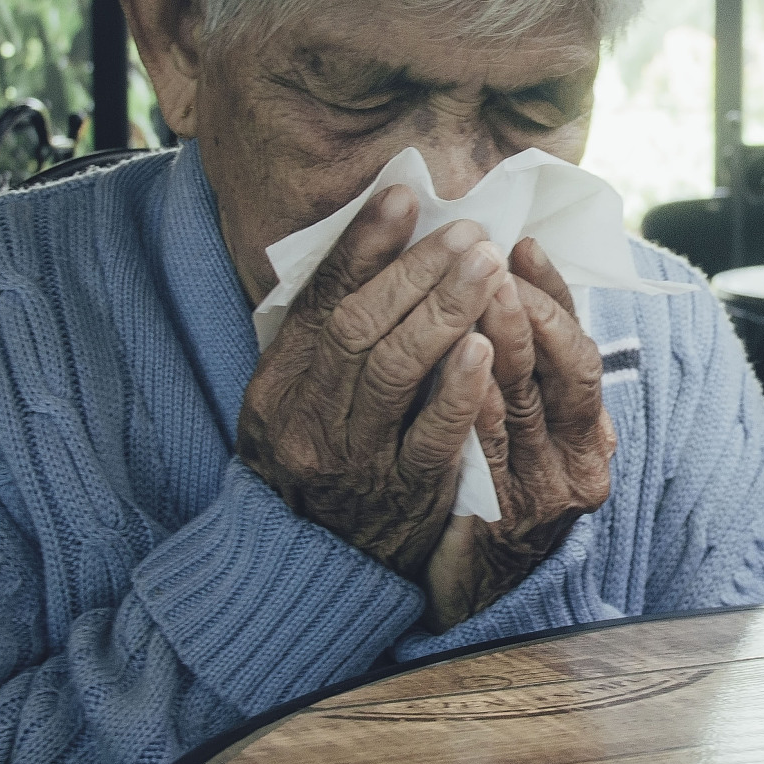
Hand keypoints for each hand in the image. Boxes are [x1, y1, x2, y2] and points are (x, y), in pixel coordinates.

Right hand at [237, 186, 509, 578]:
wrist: (314, 567)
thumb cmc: (321, 461)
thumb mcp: (298, 399)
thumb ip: (325, 337)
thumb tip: (376, 247)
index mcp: (277, 386)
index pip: (319, 301)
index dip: (362, 245)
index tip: (404, 196)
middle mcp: (305, 420)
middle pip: (360, 327)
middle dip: (416, 271)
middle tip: (468, 232)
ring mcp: (352, 459)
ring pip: (395, 370)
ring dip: (445, 309)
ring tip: (487, 266)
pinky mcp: (402, 494)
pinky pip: (432, 434)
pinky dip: (459, 386)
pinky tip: (485, 343)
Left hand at [420, 238, 615, 630]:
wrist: (474, 594)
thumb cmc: (495, 496)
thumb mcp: (525, 435)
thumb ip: (526, 376)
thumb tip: (509, 291)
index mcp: (589, 429)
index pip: (580, 347)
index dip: (554, 294)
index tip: (524, 246)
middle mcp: (582, 459)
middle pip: (565, 369)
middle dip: (529, 308)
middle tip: (494, 259)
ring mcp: (548, 492)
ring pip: (530, 402)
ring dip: (504, 340)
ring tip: (479, 291)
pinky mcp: (508, 521)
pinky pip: (490, 451)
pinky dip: (478, 403)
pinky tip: (461, 366)